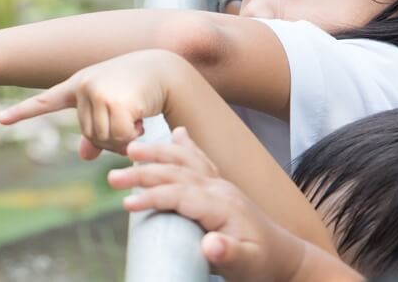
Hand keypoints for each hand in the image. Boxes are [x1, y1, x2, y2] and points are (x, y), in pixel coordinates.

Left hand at [0, 50, 181, 158]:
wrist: (165, 71)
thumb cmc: (140, 87)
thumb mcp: (114, 106)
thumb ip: (97, 131)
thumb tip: (83, 155)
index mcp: (79, 85)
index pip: (46, 101)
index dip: (23, 113)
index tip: (0, 120)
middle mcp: (83, 87)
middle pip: (88, 134)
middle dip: (111, 138)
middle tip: (130, 124)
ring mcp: (96, 92)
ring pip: (102, 138)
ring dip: (123, 137)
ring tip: (137, 119)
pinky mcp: (114, 100)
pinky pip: (118, 136)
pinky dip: (132, 135)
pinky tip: (142, 119)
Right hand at [109, 127, 307, 281]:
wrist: (285, 257)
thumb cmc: (261, 264)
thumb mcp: (246, 264)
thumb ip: (228, 254)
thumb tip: (210, 244)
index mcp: (222, 205)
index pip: (181, 194)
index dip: (153, 197)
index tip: (126, 204)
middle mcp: (220, 188)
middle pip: (176, 173)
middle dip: (143, 172)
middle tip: (112, 177)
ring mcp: (221, 184)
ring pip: (185, 161)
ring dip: (157, 153)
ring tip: (131, 148)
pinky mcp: (221, 187)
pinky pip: (200, 160)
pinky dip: (186, 146)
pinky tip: (177, 133)